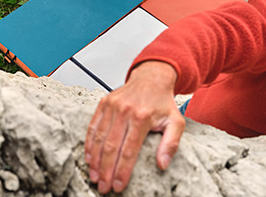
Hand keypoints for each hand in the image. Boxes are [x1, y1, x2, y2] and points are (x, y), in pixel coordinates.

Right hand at [85, 62, 184, 193]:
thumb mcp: (176, 122)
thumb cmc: (162, 103)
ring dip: (95, 160)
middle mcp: (125, 111)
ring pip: (99, 138)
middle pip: (111, 147)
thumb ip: (171, 143)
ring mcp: (112, 106)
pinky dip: (89, 143)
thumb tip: (162, 164)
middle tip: (103, 187)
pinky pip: (93, 126)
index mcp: (142, 117)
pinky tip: (89, 158)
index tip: (118, 186)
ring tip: (95, 176)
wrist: (151, 79)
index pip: (129, 150)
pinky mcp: (104, 103)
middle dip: (106, 170)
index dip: (122, 171)